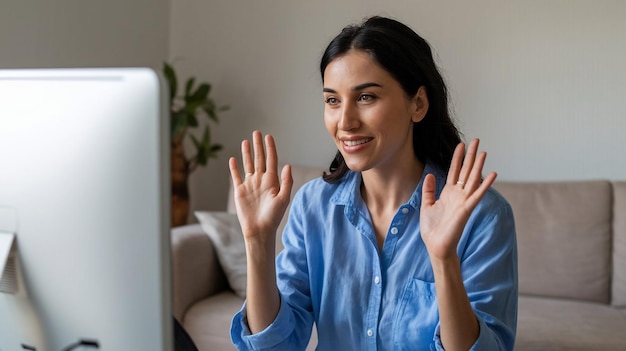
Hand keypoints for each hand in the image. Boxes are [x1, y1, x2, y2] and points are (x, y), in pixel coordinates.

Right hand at [228, 131, 292, 242]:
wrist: (259, 230)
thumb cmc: (273, 216)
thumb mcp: (283, 199)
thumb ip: (286, 182)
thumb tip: (287, 165)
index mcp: (272, 181)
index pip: (271, 160)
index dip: (270, 148)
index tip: (269, 136)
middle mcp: (261, 180)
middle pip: (259, 159)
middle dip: (258, 146)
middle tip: (257, 132)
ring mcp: (250, 185)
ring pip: (248, 165)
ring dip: (247, 153)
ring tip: (246, 141)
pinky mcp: (240, 191)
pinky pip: (236, 176)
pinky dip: (234, 168)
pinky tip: (233, 159)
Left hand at [420, 139, 496, 260]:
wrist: (436, 246)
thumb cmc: (432, 229)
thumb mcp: (426, 205)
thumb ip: (429, 190)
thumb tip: (430, 174)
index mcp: (449, 193)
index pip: (454, 171)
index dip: (457, 158)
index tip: (461, 145)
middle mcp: (458, 195)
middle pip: (466, 171)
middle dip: (470, 156)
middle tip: (476, 140)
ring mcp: (464, 201)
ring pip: (473, 179)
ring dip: (478, 165)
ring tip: (483, 151)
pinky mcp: (467, 209)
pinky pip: (477, 195)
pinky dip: (485, 184)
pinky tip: (493, 174)